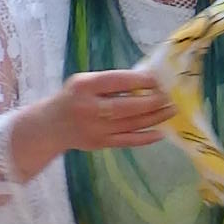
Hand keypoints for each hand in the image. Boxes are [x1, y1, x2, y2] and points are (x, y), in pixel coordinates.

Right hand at [11, 66, 171, 180]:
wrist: (51, 126)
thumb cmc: (73, 98)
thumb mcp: (84, 82)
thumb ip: (110, 81)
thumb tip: (147, 80)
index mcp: (84, 87)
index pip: (117, 81)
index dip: (140, 81)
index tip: (159, 79)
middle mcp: (90, 108)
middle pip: (127, 106)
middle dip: (153, 101)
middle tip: (170, 97)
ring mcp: (96, 129)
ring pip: (132, 124)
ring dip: (155, 117)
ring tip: (171, 110)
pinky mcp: (101, 144)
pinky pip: (128, 141)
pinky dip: (146, 137)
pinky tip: (162, 132)